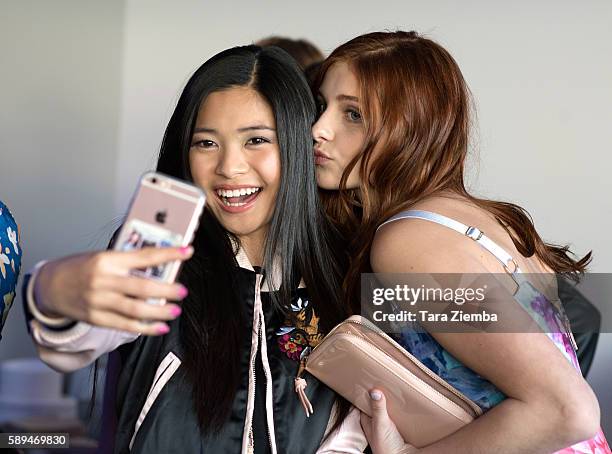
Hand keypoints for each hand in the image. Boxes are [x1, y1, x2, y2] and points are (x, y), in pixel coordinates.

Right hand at [34, 246, 193, 335]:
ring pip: (135, 309)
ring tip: (175, 310)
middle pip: (142, 287)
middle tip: (182, 291)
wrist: (49, 286)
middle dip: (167, 290)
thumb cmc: (80, 268)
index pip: (144, 256)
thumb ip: (129, 263)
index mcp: (107, 260)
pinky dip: (146, 327)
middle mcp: (103, 281)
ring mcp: (99, 301)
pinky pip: (125, 325)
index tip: (187, 252)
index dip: (168, 254)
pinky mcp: (97, 318)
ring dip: (159, 311)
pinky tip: (160, 327)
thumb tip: (161, 267)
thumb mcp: (103, 257)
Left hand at [360, 389, 418, 453]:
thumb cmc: (386, 448)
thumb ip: (377, 408)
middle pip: (375, 406)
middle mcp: (376, 423)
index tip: (367, 382)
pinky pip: (398, 416)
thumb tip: (374, 391)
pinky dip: (400, 411)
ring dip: (390, 403)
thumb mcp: (380, 424)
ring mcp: (387, 426)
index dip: (364, 394)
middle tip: (383, 383)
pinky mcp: (398, 429)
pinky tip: (404, 406)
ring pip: (387, 410)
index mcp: (367, 421)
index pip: (362, 404)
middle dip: (379, 396)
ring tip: (395, 391)